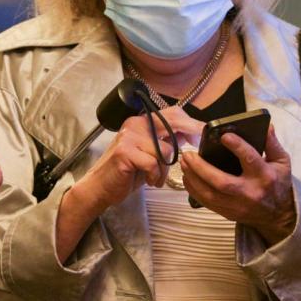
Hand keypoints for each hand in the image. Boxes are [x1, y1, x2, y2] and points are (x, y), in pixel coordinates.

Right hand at [70, 105, 203, 214]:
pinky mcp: (125, 152)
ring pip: (165, 149)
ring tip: (155, 177)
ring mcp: (129, 136)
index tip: (200, 135)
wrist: (100, 187)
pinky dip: (155, 176)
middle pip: (172, 123)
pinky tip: (150, 181)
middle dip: (189, 134)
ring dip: (164, 169)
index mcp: (141, 122)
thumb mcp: (148, 153)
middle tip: (196, 148)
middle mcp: (135, 124)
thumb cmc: (127, 172)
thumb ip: (165, 141)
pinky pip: (153, 163)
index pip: (171, 113)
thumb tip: (189, 134)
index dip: (189, 123)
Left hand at [179, 125, 295, 243]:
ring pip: (210, 195)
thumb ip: (272, 143)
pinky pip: (207, 203)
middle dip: (202, 168)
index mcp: (265, 176)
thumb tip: (266, 126)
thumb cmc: (277, 182)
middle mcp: (251, 192)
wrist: (279, 214)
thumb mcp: (282, 162)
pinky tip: (187, 177)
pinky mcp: (229, 213)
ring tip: (183, 163)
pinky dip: (194, 190)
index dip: (237, 147)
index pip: (250, 159)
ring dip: (193, 178)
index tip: (224, 135)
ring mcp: (238, 206)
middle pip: (222, 182)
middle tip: (188, 154)